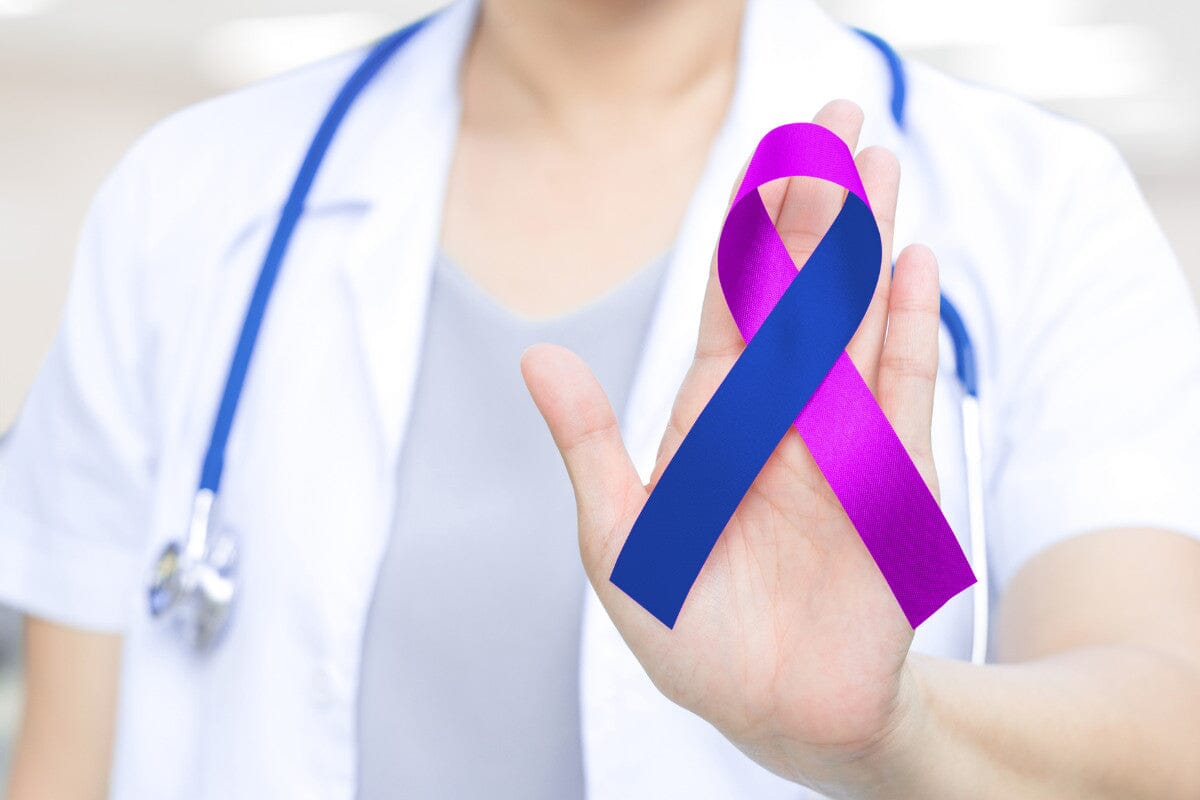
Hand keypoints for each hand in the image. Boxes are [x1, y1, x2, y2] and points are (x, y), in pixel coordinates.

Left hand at [522, 99, 941, 790]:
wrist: (779, 715)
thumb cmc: (693, 633)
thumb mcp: (621, 541)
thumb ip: (590, 447)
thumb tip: (538, 357)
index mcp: (712, 420)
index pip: (731, 303)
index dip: (747, 230)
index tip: (770, 158)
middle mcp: (779, 415)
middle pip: (799, 293)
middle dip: (816, 209)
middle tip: (837, 120)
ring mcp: (839, 441)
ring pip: (854, 324)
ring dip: (865, 248)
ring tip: (879, 168)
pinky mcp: (892, 483)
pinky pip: (906, 394)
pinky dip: (909, 332)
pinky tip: (912, 268)